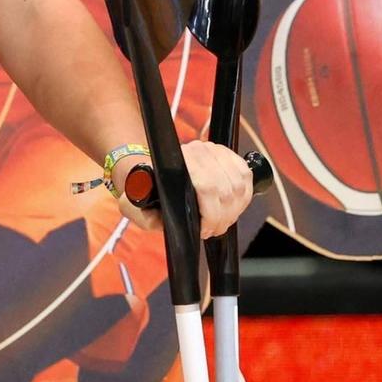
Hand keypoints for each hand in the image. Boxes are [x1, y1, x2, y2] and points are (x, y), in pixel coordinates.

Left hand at [111, 140, 253, 238]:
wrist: (155, 172)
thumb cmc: (147, 192)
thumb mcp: (135, 207)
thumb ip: (142, 215)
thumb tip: (159, 219)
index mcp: (175, 163)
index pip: (207, 187)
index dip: (212, 215)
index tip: (204, 230)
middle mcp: (197, 151)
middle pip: (227, 189)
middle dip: (224, 218)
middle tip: (213, 230)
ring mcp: (214, 150)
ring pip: (239, 184)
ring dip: (235, 209)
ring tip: (221, 221)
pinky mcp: (228, 154)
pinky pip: (246, 176)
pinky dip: (243, 196)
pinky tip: (232, 207)